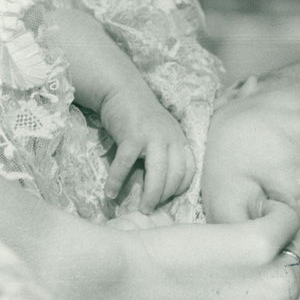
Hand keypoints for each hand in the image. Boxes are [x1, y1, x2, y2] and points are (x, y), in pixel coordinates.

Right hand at [99, 86, 194, 212]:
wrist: (122, 90)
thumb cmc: (140, 116)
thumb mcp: (162, 133)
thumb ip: (166, 153)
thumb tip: (162, 184)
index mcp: (180, 139)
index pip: (189, 170)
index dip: (180, 188)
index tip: (167, 199)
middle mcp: (171, 138)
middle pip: (175, 175)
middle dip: (165, 196)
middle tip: (152, 209)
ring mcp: (152, 136)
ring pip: (158, 173)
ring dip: (150, 194)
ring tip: (142, 208)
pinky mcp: (132, 135)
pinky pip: (125, 164)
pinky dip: (117, 181)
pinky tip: (110, 193)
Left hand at [110, 200, 299, 299]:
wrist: (122, 294)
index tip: (276, 297)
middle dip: (287, 275)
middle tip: (243, 278)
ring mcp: (279, 285)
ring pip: (299, 251)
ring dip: (275, 248)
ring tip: (233, 256)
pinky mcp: (260, 245)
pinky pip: (286, 217)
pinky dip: (268, 214)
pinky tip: (238, 227)